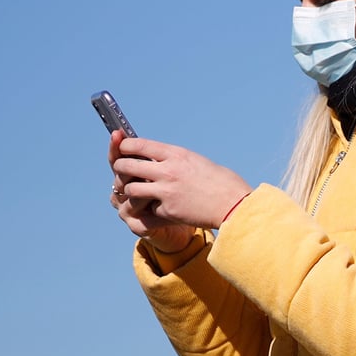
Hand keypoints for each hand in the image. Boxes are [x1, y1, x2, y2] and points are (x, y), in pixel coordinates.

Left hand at [109, 132, 252, 238]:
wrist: (235, 205)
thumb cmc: (222, 183)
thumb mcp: (198, 162)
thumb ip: (176, 161)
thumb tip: (158, 160)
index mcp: (177, 154)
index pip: (139, 144)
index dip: (125, 146)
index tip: (122, 148)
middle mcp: (168, 170)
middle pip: (127, 165)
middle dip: (120, 168)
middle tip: (122, 171)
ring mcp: (166, 191)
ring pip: (130, 189)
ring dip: (130, 191)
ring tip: (135, 192)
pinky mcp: (168, 211)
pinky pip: (148, 209)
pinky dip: (151, 209)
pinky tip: (157, 209)